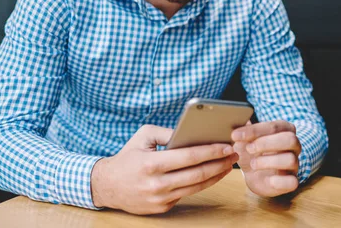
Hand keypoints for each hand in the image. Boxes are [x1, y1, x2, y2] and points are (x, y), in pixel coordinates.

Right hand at [91, 124, 237, 214]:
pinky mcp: (162, 208)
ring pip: (196, 186)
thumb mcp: (143, 136)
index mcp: (152, 164)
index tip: (226, 146)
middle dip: (220, 163)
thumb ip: (167, 132)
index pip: (189, 157)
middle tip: (234, 155)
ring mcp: (160, 199)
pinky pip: (186, 193)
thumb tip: (192, 132)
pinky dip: (201, 183)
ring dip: (216, 175)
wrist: (107, 186)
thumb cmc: (128, 157)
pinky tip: (211, 174)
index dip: (211, 151)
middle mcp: (157, 184)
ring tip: (228, 165)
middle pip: (197, 174)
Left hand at [231, 120, 300, 196]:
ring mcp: (294, 164)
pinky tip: (267, 180)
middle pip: (290, 139)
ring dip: (268, 161)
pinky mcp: (292, 181)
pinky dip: (278, 181)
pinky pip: (292, 182)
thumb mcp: (244, 140)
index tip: (235, 135)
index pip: (274, 126)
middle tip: (248, 148)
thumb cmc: (250, 152)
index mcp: (284, 130)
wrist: (252, 175)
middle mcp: (294, 146)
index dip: (254, 130)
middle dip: (267, 143)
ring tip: (253, 164)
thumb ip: (242, 130)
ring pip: (291, 160)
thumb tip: (236, 120)